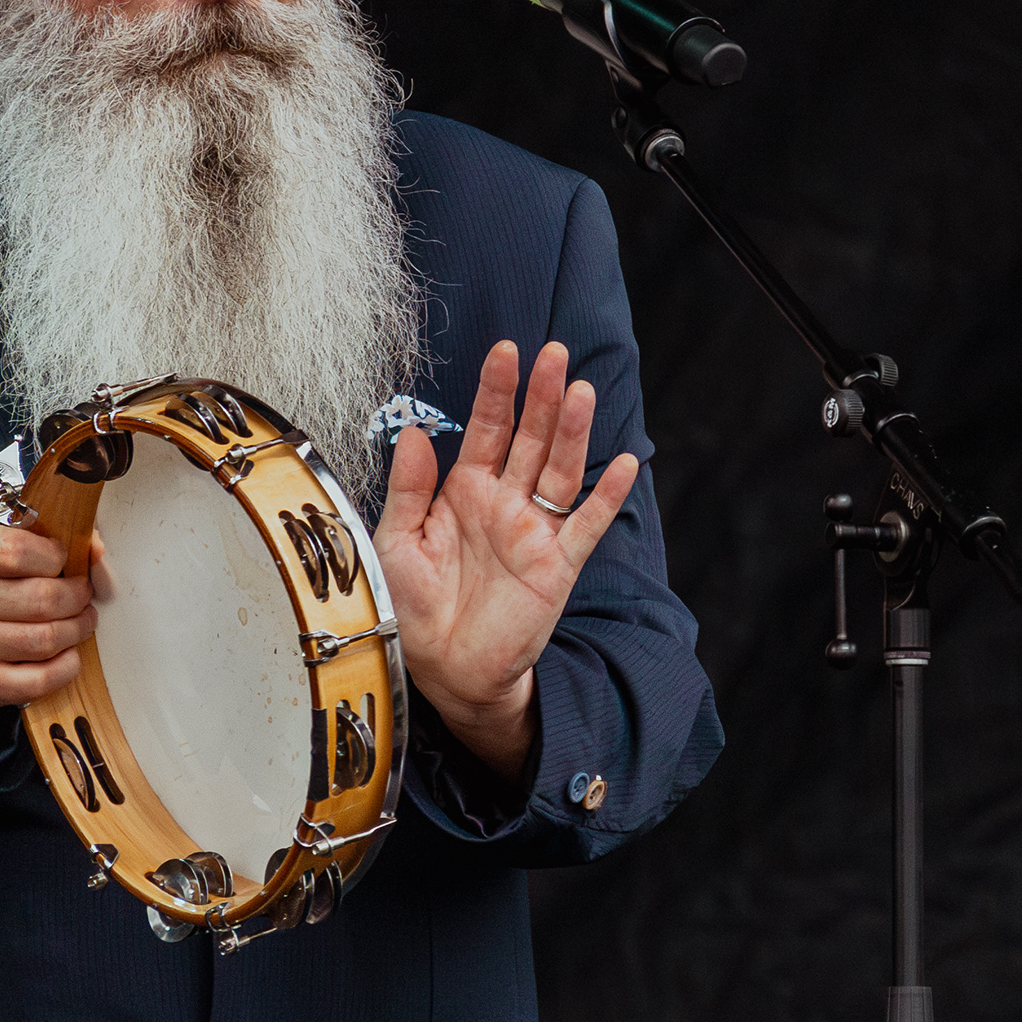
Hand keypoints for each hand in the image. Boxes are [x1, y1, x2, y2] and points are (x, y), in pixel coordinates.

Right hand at [0, 520, 104, 726]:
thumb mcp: (6, 555)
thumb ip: (52, 544)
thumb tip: (98, 551)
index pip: (16, 551)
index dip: (54, 556)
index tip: (63, 561)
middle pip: (42, 598)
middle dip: (77, 598)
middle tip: (83, 598)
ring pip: (46, 638)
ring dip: (76, 630)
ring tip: (79, 623)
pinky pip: (41, 678)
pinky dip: (67, 666)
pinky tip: (67, 654)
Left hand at [374, 341, 642, 775]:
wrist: (442, 670)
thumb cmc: (414, 608)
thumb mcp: (397, 540)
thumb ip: (410, 487)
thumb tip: (416, 433)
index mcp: (465, 493)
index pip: (487, 429)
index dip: (497, 391)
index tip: (506, 352)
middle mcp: (505, 504)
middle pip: (530, 438)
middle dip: (542, 396)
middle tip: (554, 355)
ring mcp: (534, 532)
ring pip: (560, 469)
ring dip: (572, 431)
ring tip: (581, 391)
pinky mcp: (557, 565)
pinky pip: (586, 524)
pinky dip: (606, 497)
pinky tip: (624, 465)